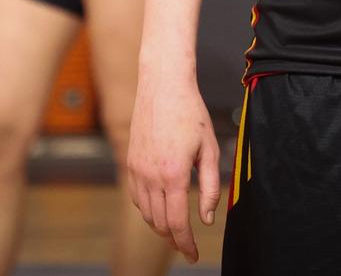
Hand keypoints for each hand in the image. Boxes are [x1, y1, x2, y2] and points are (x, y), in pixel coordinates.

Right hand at [126, 66, 221, 262]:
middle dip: (174, 239)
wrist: (162, 86)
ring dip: (161, 225)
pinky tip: (161, 207)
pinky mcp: (130, 162)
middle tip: (187, 245)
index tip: (193, 255)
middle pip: (160, 223)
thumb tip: (207, 218)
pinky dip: (148, 209)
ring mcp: (137, 170)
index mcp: (174, 174)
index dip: (186, 244)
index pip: (178, 223)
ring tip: (176, 229)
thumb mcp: (210, 149)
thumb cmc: (191, 113)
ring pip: (146, 213)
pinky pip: (137, 198)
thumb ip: (210, 187)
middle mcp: (151, 176)